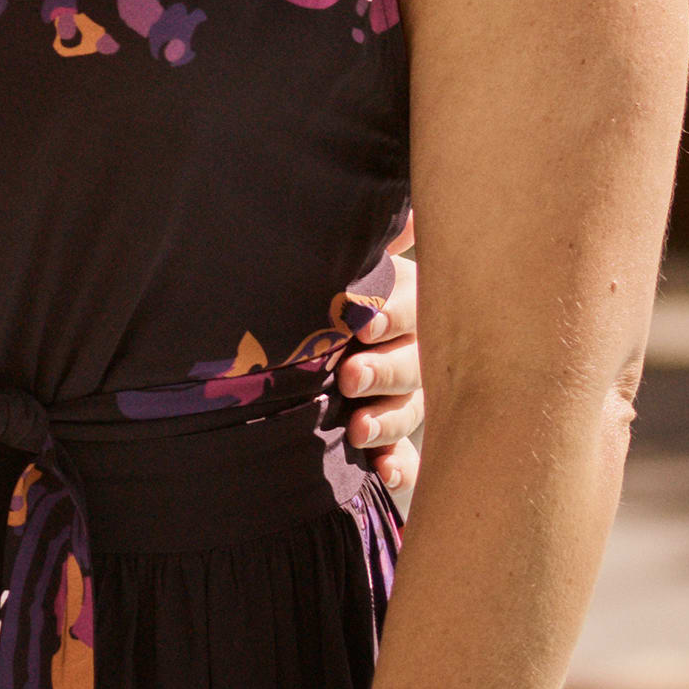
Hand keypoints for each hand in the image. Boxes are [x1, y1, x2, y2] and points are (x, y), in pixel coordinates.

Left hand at [332, 226, 420, 505]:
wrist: (277, 341)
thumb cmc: (313, 294)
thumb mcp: (333, 265)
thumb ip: (376, 246)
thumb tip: (410, 214)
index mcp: (396, 304)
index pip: (409, 306)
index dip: (389, 314)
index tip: (363, 322)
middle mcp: (405, 350)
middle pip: (411, 363)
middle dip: (382, 370)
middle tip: (348, 375)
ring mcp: (398, 398)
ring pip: (407, 411)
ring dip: (386, 420)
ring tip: (358, 429)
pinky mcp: (386, 440)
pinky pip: (402, 459)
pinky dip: (396, 468)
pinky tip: (384, 475)